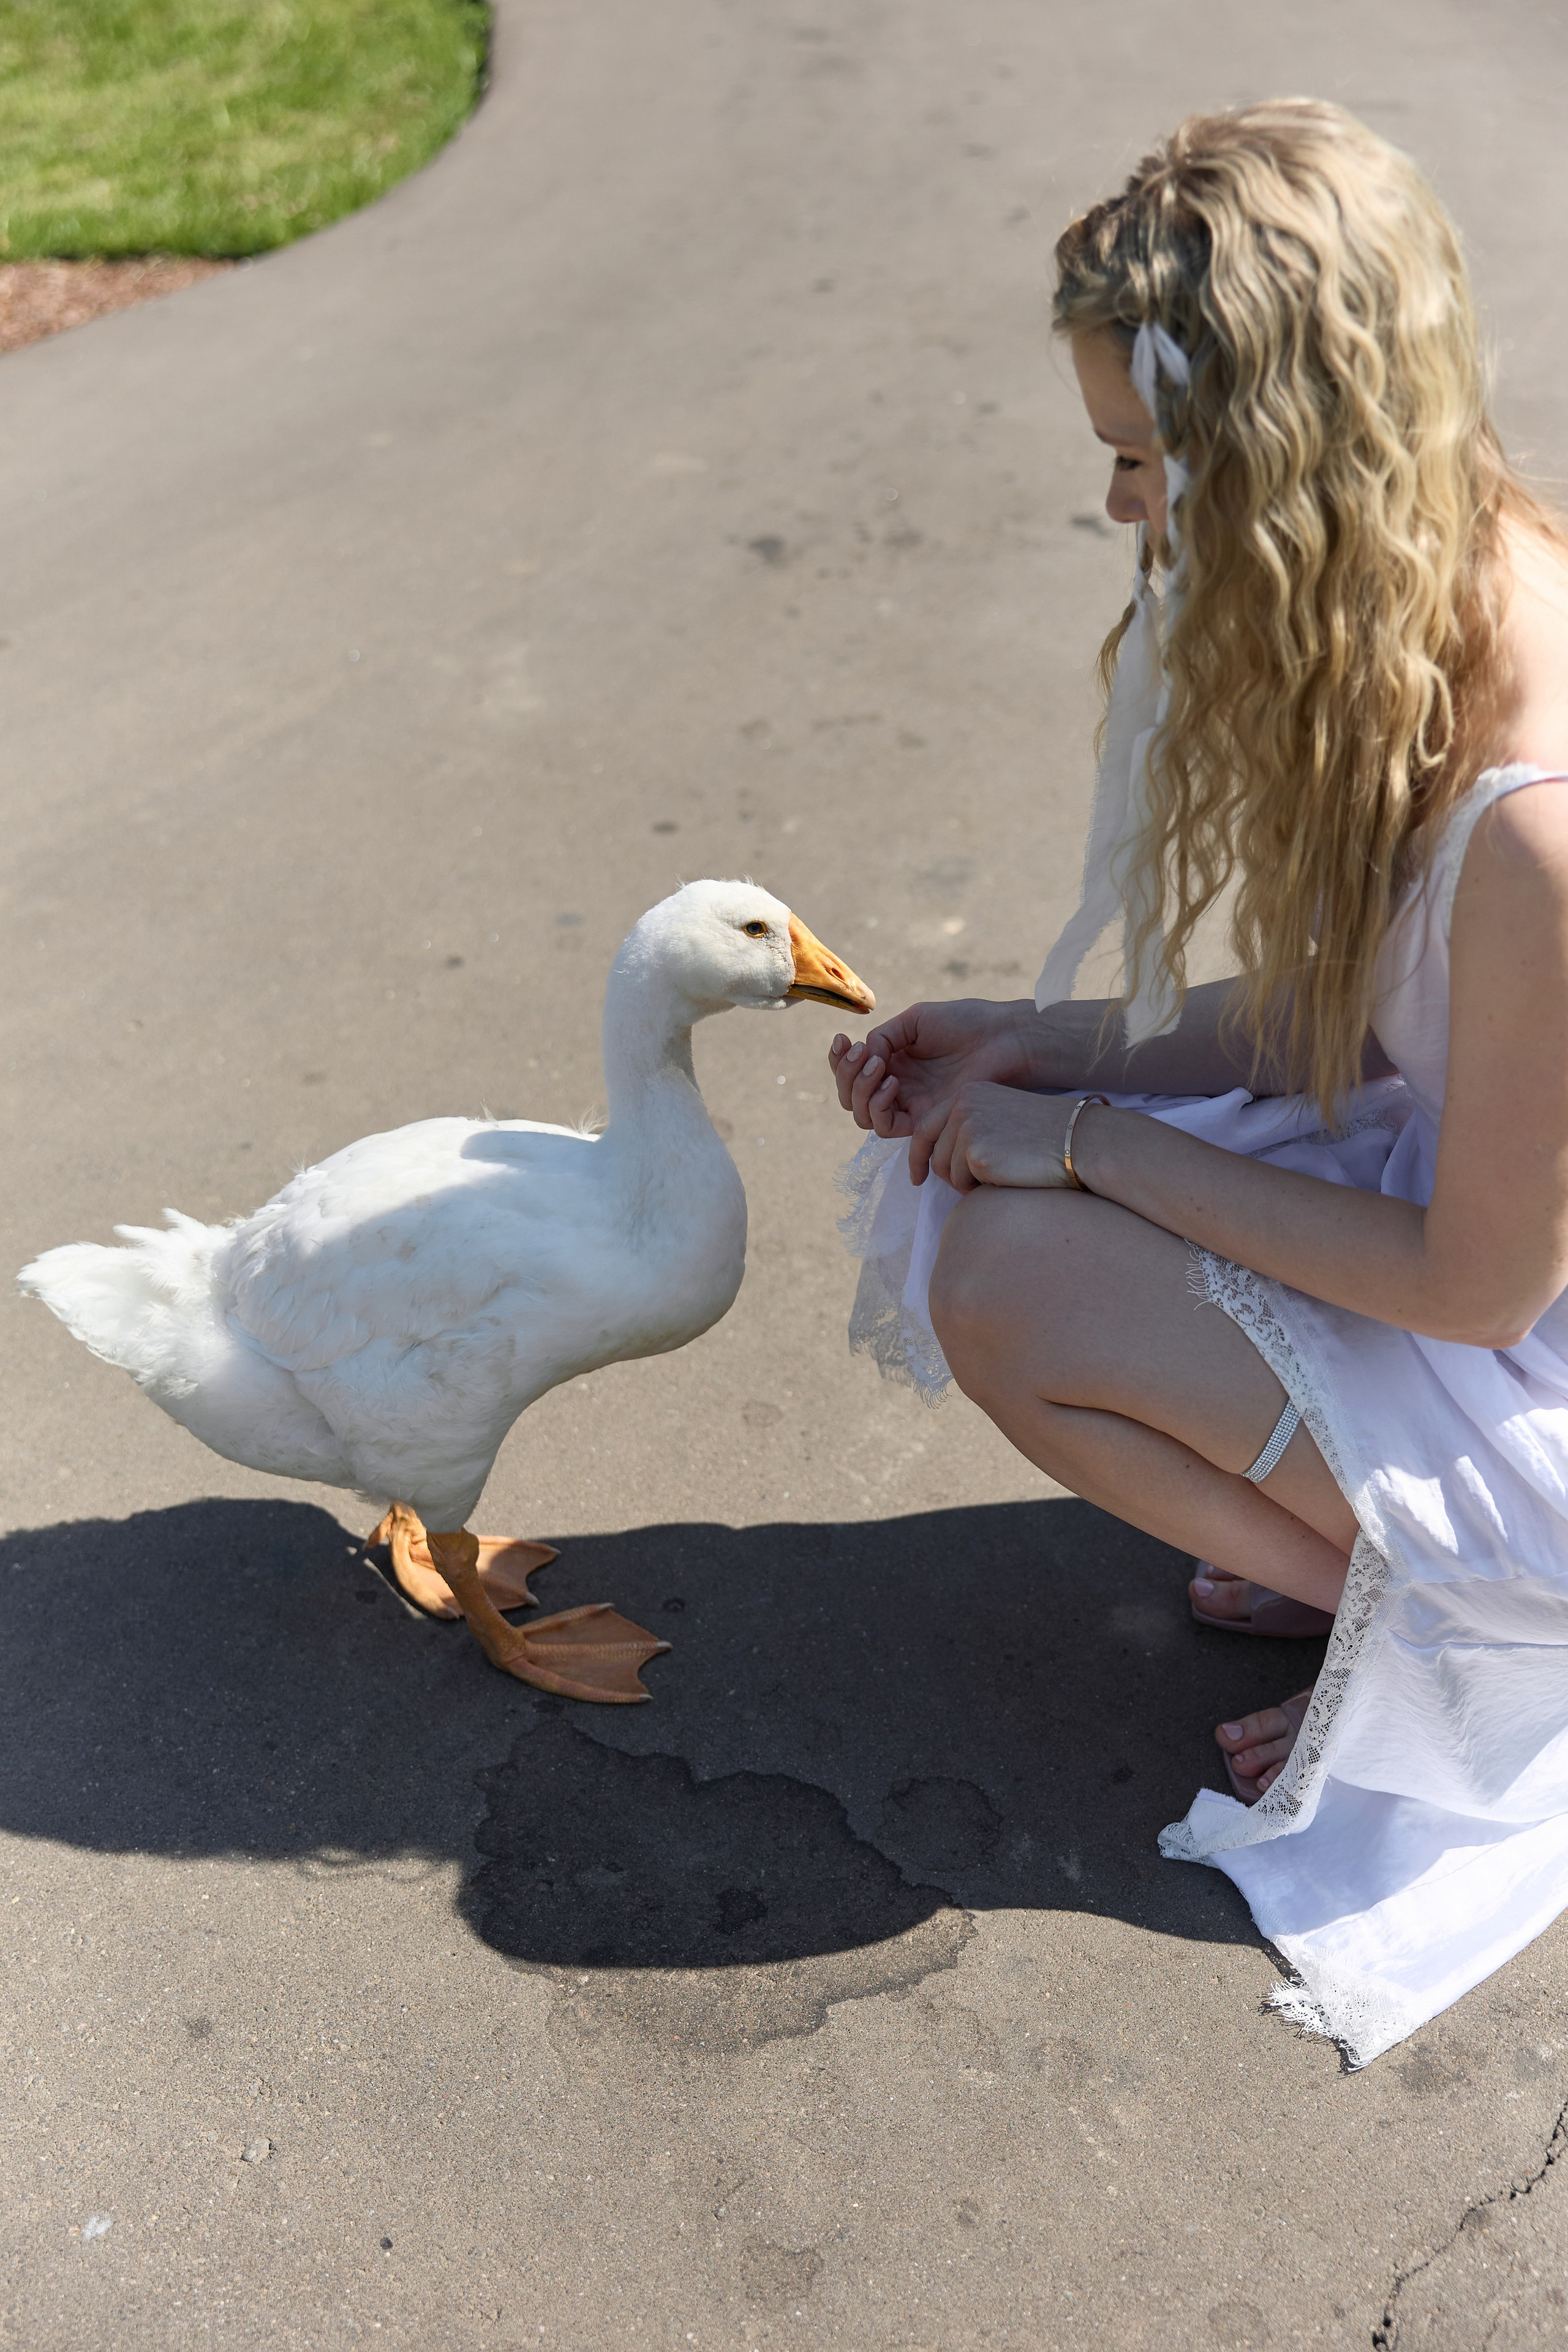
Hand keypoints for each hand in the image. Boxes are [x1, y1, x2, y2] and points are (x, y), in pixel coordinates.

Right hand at [828, 998, 1038, 1139]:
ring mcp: (911, 1106)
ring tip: (879, 1067)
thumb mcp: (915, 1020)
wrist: (1001, 1038)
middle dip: (847, 1077)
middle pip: (851, 1099)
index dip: (839, 1061)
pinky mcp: (925, 1122)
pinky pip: (888, 1129)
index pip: (852, 1073)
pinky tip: (893, 1084)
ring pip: (864, 1117)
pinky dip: (880, 1107)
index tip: (843, 1040)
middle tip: (865, 1055)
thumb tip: (866, 1057)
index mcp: (894, 1062)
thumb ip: (883, 1037)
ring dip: (861, 1091)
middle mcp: (898, 1088)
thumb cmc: (965, 1023)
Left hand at [922, 1082, 1084, 1191]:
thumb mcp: (1001, 1118)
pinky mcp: (975, 1153)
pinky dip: (978, 1190)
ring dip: (967, 1183)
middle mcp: (962, 1105)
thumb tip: (937, 1159)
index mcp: (969, 1093)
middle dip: (947, 1175)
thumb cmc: (1046, 1137)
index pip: (926, 1126)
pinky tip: (1006, 1178)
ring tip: (1000, 1175)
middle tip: (969, 1185)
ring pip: (945, 1171)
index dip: (919, 1155)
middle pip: (933, 1152)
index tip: (917, 1177)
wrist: (1079, 1141)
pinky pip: (961, 1184)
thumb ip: (970, 1127)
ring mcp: (967, 1127)